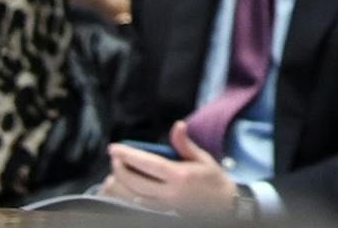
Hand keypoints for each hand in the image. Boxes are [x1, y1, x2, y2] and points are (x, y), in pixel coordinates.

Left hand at [101, 121, 238, 214]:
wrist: (223, 205)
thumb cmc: (212, 178)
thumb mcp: (202, 157)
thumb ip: (184, 143)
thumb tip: (177, 125)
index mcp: (180, 175)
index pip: (148, 164)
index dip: (128, 155)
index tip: (114, 148)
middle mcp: (170, 192)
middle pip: (135, 181)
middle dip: (120, 168)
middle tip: (114, 157)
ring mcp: (165, 205)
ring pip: (132, 195)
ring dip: (121, 182)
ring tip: (117, 169)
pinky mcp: (162, 212)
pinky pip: (138, 204)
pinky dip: (128, 193)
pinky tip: (125, 184)